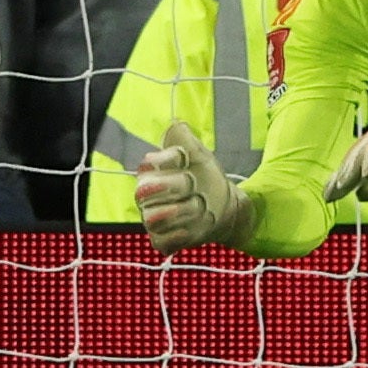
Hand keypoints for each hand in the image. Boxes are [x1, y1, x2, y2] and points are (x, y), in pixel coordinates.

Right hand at [135, 120, 248, 252]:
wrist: (222, 205)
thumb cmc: (205, 177)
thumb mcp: (200, 156)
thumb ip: (186, 140)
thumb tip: (175, 125)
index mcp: (151, 173)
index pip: (147, 165)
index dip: (171, 163)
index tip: (188, 164)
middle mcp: (145, 197)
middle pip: (145, 192)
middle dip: (177, 186)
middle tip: (195, 185)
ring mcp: (151, 220)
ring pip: (153, 218)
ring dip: (183, 211)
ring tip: (201, 206)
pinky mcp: (161, 239)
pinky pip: (160, 241)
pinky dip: (178, 235)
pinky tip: (191, 228)